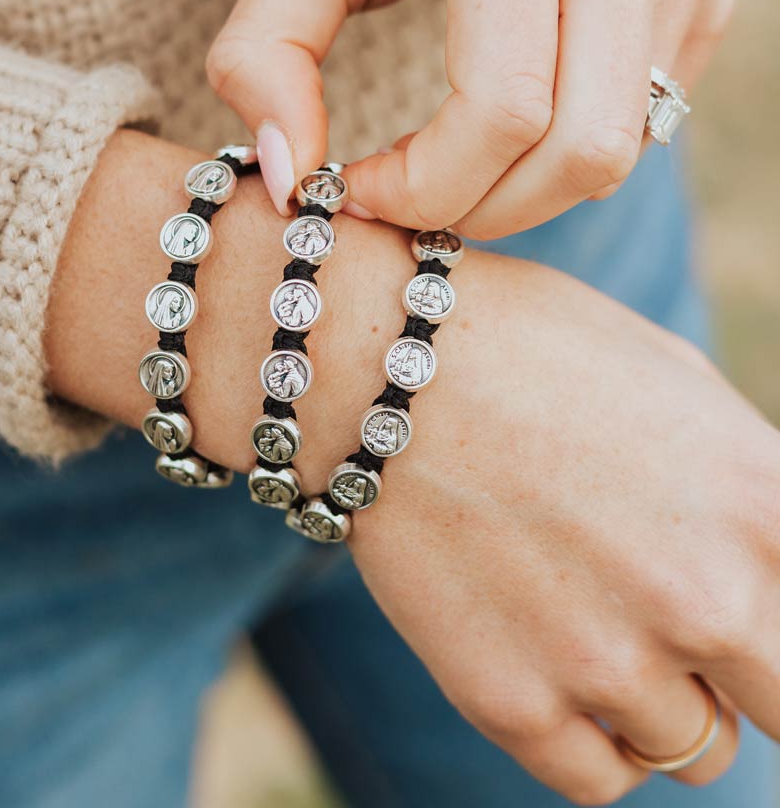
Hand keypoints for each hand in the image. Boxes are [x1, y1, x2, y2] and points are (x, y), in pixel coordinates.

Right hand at [46, 133, 779, 803]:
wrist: (374, 363)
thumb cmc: (525, 348)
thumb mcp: (674, 381)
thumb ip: (755, 487)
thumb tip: (776, 558)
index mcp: (764, 506)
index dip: (777, 612)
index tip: (750, 616)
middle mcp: (708, 600)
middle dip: (747, 670)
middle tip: (686, 625)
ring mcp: (608, 663)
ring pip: (697, 750)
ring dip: (663, 697)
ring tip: (596, 618)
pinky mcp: (513, 702)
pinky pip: (601, 779)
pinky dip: (596, 741)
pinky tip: (563, 672)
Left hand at [205, 0, 733, 236]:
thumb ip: (262, 56)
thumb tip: (286, 181)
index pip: (502, 102)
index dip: (426, 182)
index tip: (357, 184)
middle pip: (578, 147)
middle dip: (477, 206)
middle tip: (403, 196)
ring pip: (619, 151)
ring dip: (521, 192)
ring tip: (446, 161)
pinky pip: (644, 122)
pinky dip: (564, 153)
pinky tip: (506, 117)